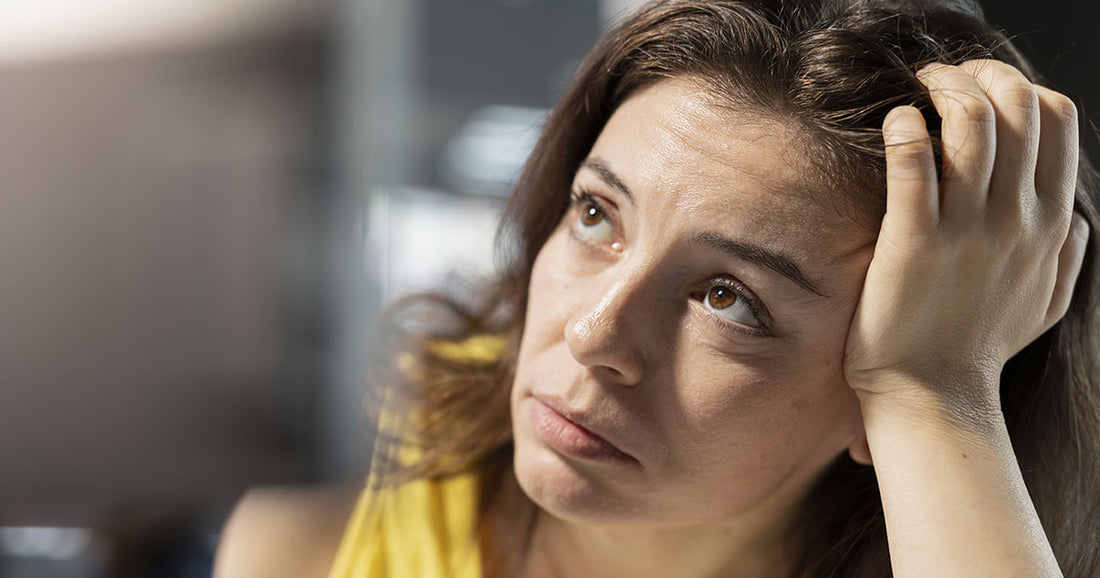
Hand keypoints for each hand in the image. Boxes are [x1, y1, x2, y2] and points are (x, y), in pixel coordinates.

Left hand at [844, 60, 1089, 417]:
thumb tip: (1073, 215)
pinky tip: (895, 123)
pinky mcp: (912, 242)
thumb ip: (1067, 254)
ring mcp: (966, 230)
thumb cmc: (980, 346)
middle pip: (1018, 106)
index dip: (1020, 86)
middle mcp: (1015, 219)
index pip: (1056, 119)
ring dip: (944, 89)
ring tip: (917, 91)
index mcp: (1048, 222)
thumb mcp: (1047, 301)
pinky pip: (913, 163)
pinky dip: (905, 128)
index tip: (982, 89)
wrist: (932, 394)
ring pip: (973, 123)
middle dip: (980, 73)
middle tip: (942, 78)